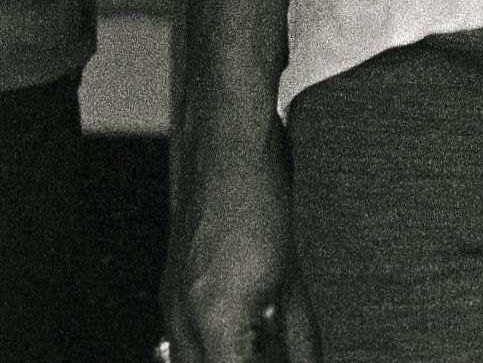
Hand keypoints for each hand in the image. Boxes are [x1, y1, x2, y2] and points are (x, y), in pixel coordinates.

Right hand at [167, 138, 312, 362]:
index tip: (286, 361)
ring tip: (262, 343)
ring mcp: (171, 299)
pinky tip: (248, 330)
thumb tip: (310, 361)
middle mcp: (182, 316)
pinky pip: (186, 335)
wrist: (226, 142)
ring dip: (225, 357)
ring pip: (191, 360)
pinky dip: (213, 343)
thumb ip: (301, 338)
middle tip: (271, 352)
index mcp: (214, 321)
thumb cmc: (260, 196)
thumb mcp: (294, 279)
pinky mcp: (172, 283)